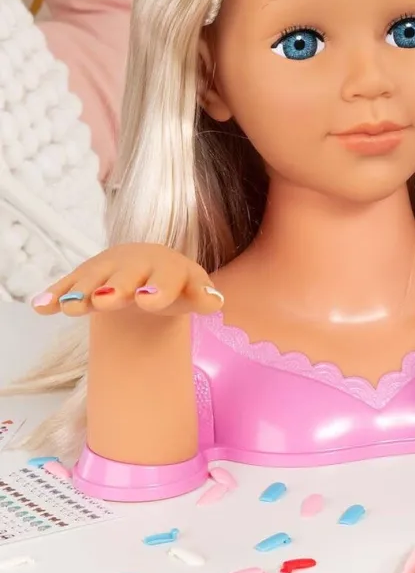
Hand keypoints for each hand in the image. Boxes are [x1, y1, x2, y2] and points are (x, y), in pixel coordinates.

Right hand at [30, 244, 223, 318]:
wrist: (150, 266)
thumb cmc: (177, 285)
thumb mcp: (193, 290)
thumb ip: (204, 297)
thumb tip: (215, 301)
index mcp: (170, 268)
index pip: (166, 279)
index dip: (158, 289)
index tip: (148, 299)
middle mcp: (137, 265)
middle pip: (125, 277)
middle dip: (117, 288)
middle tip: (110, 300)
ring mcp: (109, 270)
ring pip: (93, 280)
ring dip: (82, 292)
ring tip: (72, 307)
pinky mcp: (85, 278)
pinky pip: (68, 286)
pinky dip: (55, 295)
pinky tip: (41, 306)